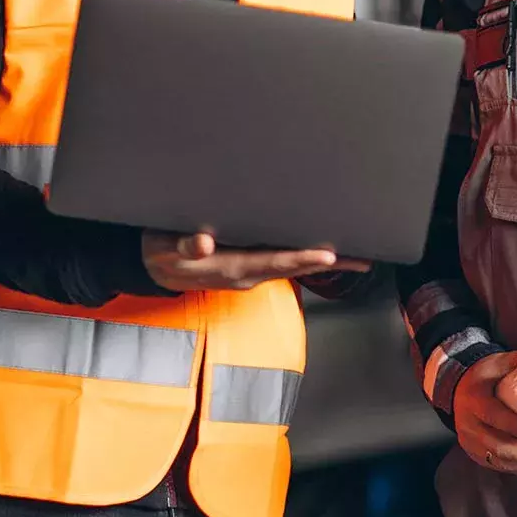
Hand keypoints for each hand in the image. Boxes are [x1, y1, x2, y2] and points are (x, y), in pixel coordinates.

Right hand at [142, 230, 369, 291]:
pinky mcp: (251, 266)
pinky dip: (308, 259)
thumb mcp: (164, 247)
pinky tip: (329, 254)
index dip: (302, 258)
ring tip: (358, 257)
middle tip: (362, 257)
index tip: (328, 255)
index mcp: (232, 267)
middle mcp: (248, 273)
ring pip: (294, 267)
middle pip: (294, 268)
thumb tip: (203, 243)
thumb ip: (183, 246)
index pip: (274, 262)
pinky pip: (285, 264)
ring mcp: (251, 272)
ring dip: (325, 262)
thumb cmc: (161, 251)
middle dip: (328, 263)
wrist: (154, 267)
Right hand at [452, 348, 516, 475]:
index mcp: (474, 400)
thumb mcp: (497, 363)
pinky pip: (501, 467)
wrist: (456, 391)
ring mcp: (471, 443)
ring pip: (502, 461)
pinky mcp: (476, 455)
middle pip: (500, 446)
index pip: (492, 416)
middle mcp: (469, 425)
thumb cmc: (482, 377)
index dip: (512, 425)